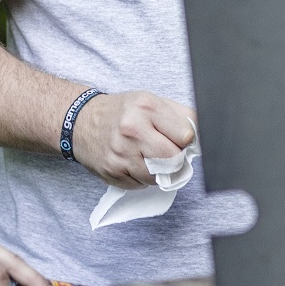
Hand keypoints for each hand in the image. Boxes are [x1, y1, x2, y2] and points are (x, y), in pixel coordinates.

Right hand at [70, 90, 196, 188]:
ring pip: (159, 176)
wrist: (80, 121)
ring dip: (160, 171)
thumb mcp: (148, 100)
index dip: (185, 140)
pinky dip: (142, 178)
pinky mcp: (112, 171)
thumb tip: (204, 133)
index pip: (185, 135)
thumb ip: (178, 114)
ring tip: (149, 157)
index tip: (178, 138)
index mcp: (145, 107)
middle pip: (173, 158)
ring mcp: (120, 153)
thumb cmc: (121, 112)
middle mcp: (131, 129)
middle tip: (167, 151)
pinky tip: (133, 163)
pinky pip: (141, 185)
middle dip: (175, 158)